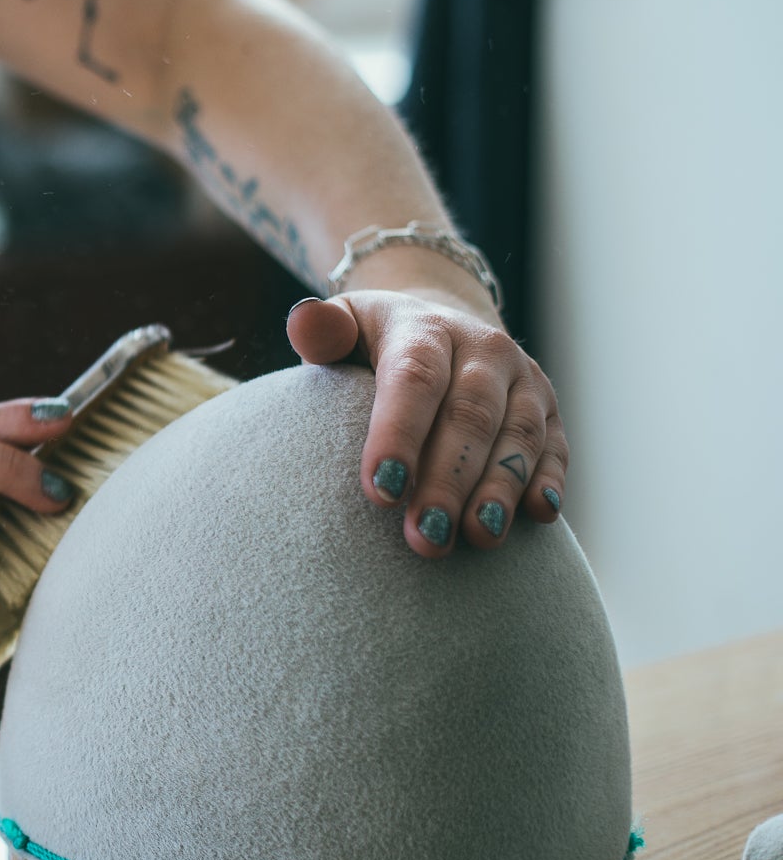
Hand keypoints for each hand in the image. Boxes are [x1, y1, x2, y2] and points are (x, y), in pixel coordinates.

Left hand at [287, 291, 566, 557]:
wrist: (443, 328)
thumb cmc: (375, 344)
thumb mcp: (344, 327)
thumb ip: (320, 330)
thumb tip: (303, 322)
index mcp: (425, 329)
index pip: (414, 379)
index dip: (399, 434)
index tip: (379, 490)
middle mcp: (483, 350)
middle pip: (469, 415)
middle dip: (448, 479)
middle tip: (425, 536)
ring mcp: (523, 380)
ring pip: (519, 434)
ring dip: (499, 489)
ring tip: (478, 537)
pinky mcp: (550, 411)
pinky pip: (555, 446)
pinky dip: (549, 481)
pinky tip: (539, 517)